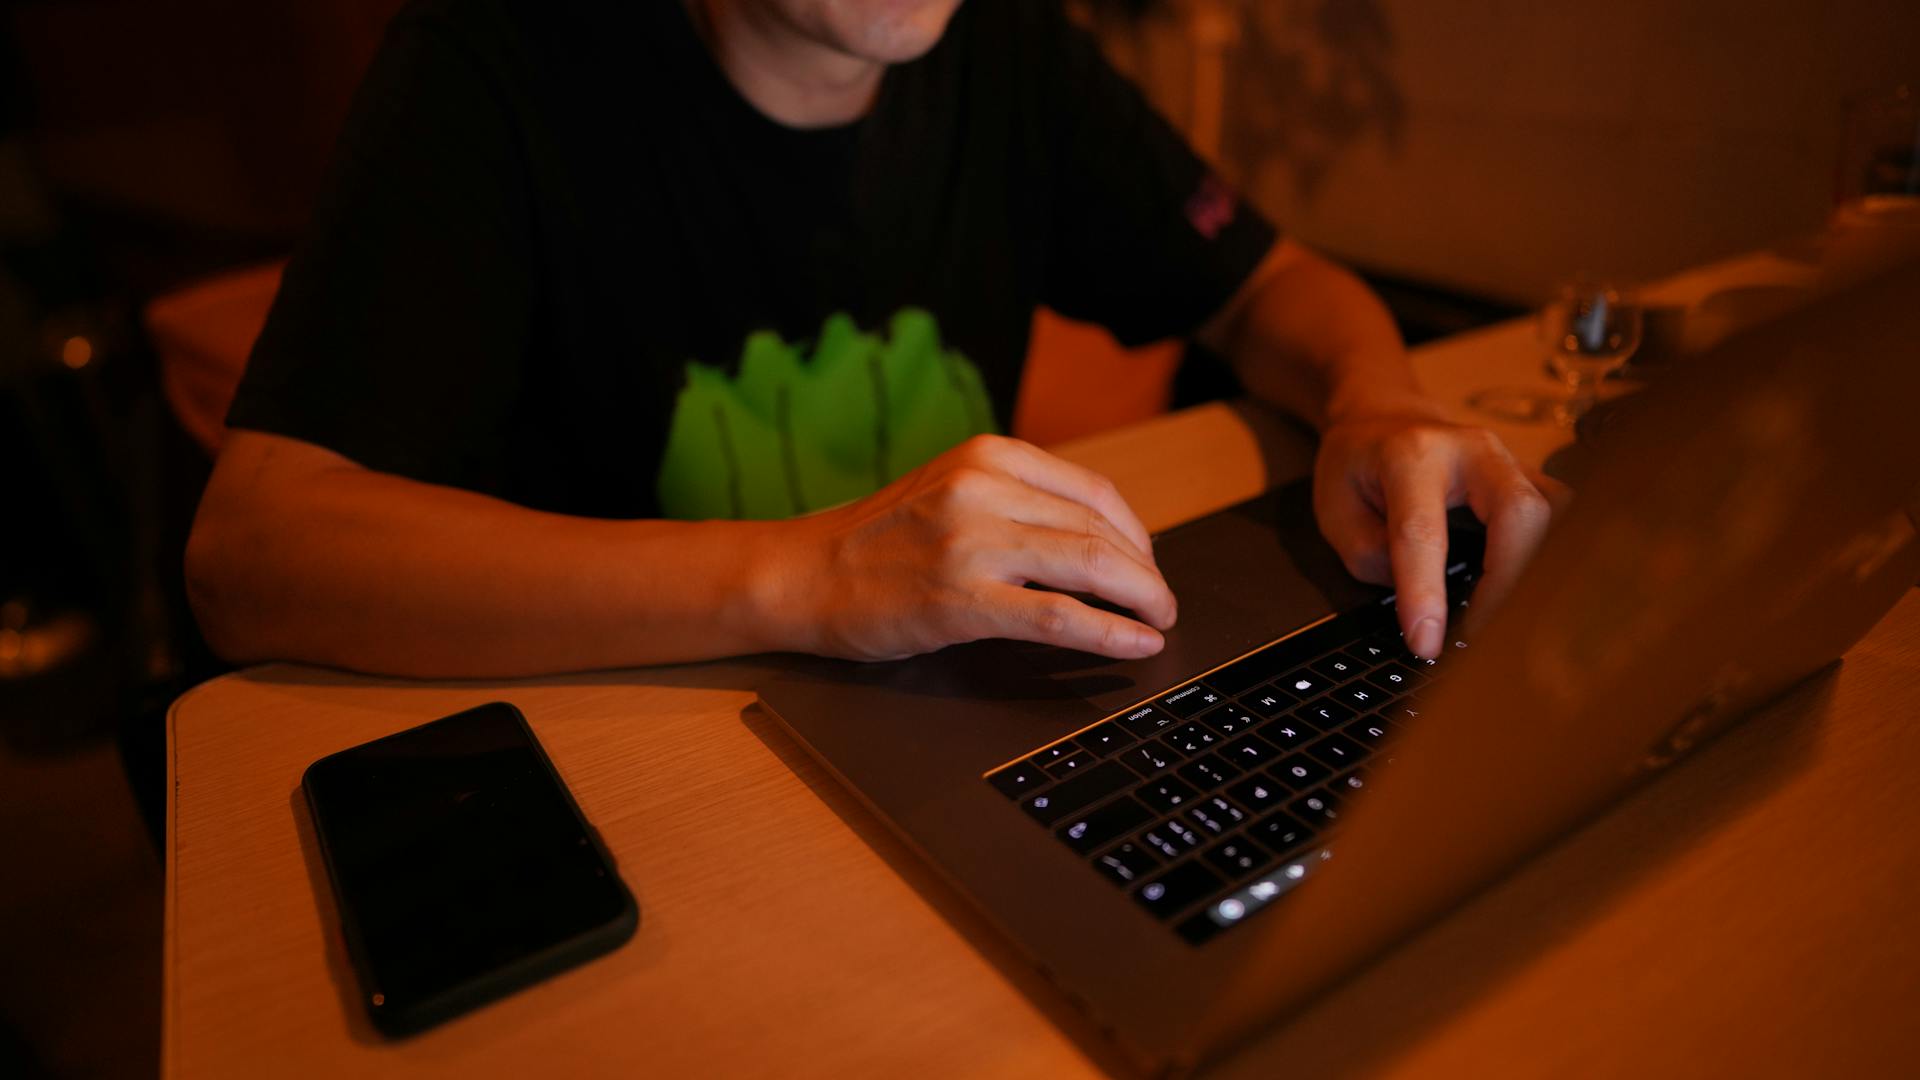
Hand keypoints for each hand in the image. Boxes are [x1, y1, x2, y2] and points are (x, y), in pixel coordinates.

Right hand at [774, 435, 1178, 660]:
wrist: (802, 574)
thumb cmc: (877, 541)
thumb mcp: (949, 489)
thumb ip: (1016, 500)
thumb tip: (1102, 542)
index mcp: (988, 455)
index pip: (1093, 491)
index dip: (1137, 534)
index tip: (1149, 565)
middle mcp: (983, 488)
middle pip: (1101, 530)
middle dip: (1147, 573)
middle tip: (1164, 604)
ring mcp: (972, 543)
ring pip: (1090, 567)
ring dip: (1142, 599)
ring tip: (1159, 623)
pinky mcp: (961, 599)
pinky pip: (1058, 617)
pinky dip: (1109, 633)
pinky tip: (1136, 644)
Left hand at [1312, 412, 1568, 657]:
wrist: (1384, 415)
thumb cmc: (1357, 464)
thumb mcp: (1335, 511)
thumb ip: (1372, 559)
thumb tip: (1424, 603)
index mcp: (1410, 455)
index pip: (1423, 531)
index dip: (1425, 593)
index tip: (1426, 645)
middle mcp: (1471, 449)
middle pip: (1520, 511)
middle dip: (1509, 582)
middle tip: (1483, 637)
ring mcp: (1512, 459)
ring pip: (1557, 513)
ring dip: (1541, 573)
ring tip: (1512, 622)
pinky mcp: (1533, 478)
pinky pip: (1563, 519)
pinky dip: (1553, 560)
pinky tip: (1532, 595)